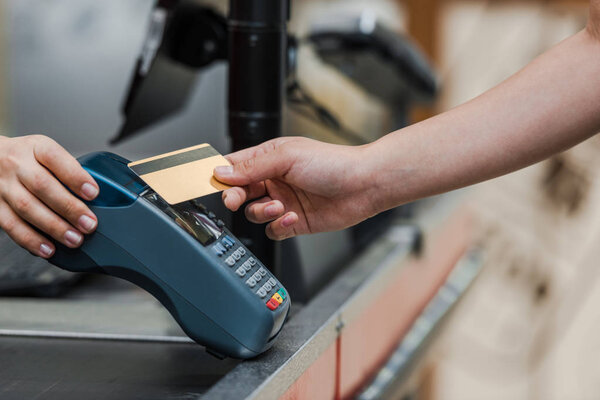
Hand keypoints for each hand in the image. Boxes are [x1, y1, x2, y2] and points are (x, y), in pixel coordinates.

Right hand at [0, 135, 98, 257]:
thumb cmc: (27, 158)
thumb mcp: (47, 152)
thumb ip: (67, 170)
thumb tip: (97, 197)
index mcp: (36, 147)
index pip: (55, 158)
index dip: (75, 176)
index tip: (94, 192)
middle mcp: (17, 164)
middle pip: (42, 185)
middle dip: (69, 208)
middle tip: (89, 224)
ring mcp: (3, 185)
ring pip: (27, 207)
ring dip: (53, 227)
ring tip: (74, 239)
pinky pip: (11, 225)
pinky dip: (31, 239)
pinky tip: (48, 248)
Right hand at [214, 137, 379, 239]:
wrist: (363, 185)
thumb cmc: (333, 163)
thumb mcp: (287, 157)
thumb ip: (253, 167)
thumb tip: (223, 172)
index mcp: (269, 159)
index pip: (235, 166)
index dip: (222, 175)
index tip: (215, 183)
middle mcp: (274, 180)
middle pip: (240, 192)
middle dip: (236, 197)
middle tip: (236, 199)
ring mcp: (283, 202)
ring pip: (254, 213)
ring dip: (261, 212)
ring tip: (278, 206)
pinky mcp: (294, 222)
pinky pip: (272, 230)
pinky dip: (277, 226)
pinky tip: (292, 218)